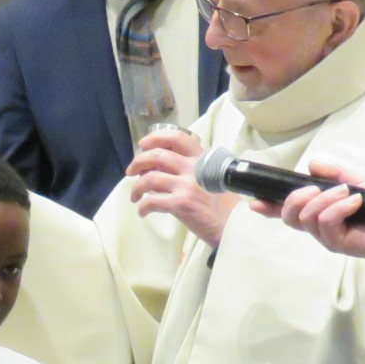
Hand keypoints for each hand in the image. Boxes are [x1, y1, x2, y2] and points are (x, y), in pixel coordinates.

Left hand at [126, 128, 237, 247]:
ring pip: (149, 178)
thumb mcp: (212, 178)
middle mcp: (194, 168)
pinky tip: (143, 212)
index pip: (178, 138)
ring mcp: (187, 185)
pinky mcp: (180, 203)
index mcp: (202, 159)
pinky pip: (152, 201)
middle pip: (157, 155)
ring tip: (135, 196)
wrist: (234, 225)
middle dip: (138, 162)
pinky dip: (143, 206)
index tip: (143, 144)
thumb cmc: (223, 205)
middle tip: (130, 172)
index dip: (156, 138)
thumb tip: (163, 169)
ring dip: (136, 188)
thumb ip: (193, 170)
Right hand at [260, 161, 364, 262]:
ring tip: (346, 194)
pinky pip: (325, 221)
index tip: (254, 201)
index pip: (289, 211)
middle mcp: (318, 225)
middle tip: (315, 189)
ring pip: (305, 217)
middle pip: (289, 216)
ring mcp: (326, 236)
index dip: (269, 207)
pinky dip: (338, 207)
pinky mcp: (336, 243)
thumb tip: (312, 165)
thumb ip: (336, 176)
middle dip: (295, 197)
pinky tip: (354, 203)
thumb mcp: (358, 183)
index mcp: (320, 211)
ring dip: (324, 200)